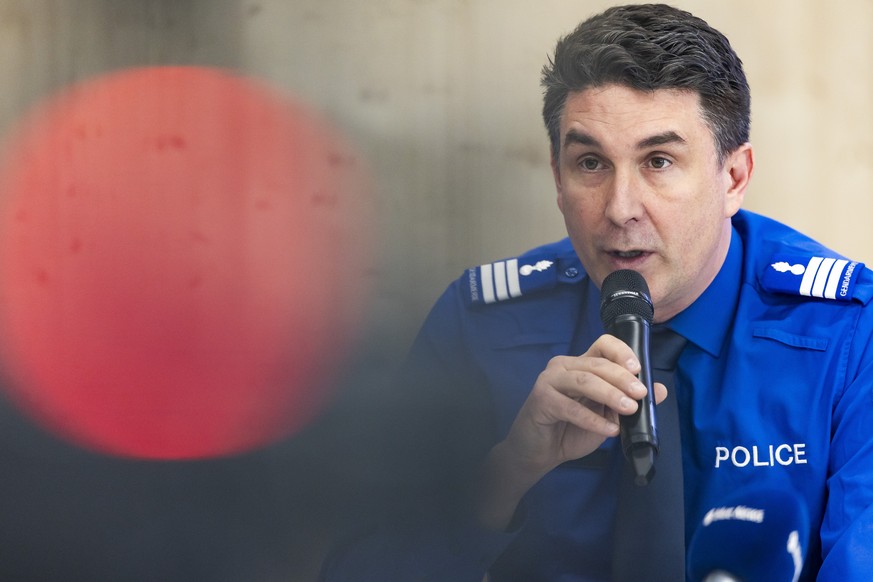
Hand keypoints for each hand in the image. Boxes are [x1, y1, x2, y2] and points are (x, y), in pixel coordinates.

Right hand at [478, 333, 666, 529]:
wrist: (539, 453)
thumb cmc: (571, 430)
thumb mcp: (607, 415)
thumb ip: (629, 401)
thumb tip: (660, 390)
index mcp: (581, 364)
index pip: (602, 345)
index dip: (621, 352)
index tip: (638, 370)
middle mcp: (564, 366)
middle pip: (597, 364)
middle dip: (622, 379)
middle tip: (641, 395)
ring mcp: (550, 380)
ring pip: (585, 380)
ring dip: (611, 395)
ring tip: (629, 410)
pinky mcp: (541, 399)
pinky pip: (571, 407)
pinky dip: (593, 419)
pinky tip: (609, 430)